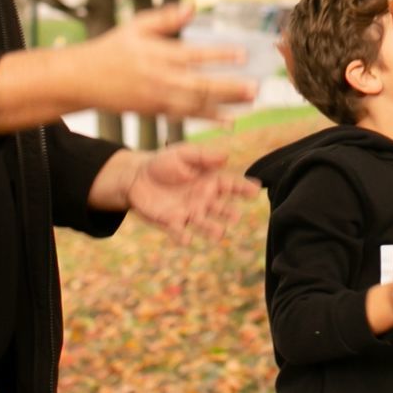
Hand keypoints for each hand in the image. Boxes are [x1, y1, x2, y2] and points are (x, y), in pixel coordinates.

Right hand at [80, 4, 255, 119]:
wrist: (82, 79)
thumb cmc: (112, 48)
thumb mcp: (136, 26)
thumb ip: (166, 18)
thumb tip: (192, 6)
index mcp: (158, 54)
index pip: (193, 55)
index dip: (219, 55)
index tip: (242, 54)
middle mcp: (160, 78)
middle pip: (199, 85)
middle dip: (229, 87)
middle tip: (255, 87)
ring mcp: (158, 98)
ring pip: (196, 104)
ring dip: (225, 105)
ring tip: (250, 101)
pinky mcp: (156, 111)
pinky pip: (186, 116)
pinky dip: (208, 119)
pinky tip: (229, 120)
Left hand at [117, 145, 259, 242]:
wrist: (137, 176)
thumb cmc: (164, 162)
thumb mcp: (183, 153)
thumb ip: (203, 156)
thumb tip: (225, 156)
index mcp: (210, 181)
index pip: (231, 185)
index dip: (244, 188)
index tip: (256, 190)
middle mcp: (203, 199)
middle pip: (221, 208)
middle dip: (229, 213)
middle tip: (236, 217)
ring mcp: (188, 212)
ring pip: (204, 223)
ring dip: (212, 229)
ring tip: (220, 233)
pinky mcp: (171, 222)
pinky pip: (179, 231)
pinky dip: (183, 237)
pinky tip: (187, 240)